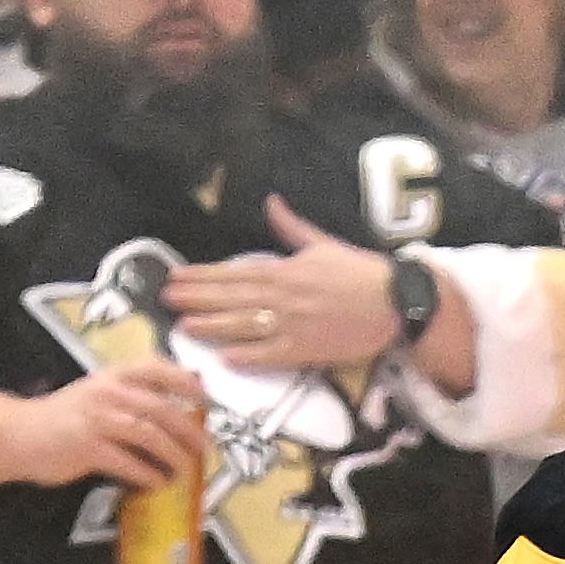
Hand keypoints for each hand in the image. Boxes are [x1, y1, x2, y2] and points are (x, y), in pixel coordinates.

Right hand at [10, 361, 211, 488]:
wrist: (17, 434)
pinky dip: (150, 476)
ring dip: (174, 457)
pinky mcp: (88, 448)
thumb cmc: (65, 418)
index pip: (155, 368)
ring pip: (150, 436)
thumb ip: (132, 396)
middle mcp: (107, 393)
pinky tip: (158, 483)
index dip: (185, 381)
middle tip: (205, 451)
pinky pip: (130, 463)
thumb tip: (180, 409)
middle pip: (162, 409)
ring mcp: (97, 419)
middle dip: (190, 432)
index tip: (206, 399)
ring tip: (184, 471)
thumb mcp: (97, 395)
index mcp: (112, 377)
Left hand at [166, 197, 402, 370]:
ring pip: (245, 325)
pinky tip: (227, 360)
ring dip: (213, 326)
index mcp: (285, 270)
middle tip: (168, 301)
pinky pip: (274, 355)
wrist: (396, 301)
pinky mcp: (310, 349)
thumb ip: (291, 227)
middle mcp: (284, 297)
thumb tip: (272, 203)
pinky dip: (251, 357)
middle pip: (232, 298)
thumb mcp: (323, 244)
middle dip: (197, 299)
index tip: (176, 277)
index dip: (202, 276)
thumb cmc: (362, 273)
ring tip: (185, 327)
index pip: (234, 273)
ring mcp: (295, 324)